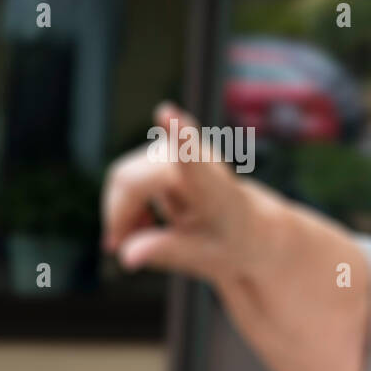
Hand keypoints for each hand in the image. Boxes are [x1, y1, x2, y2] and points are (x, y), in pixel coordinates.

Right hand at [101, 102, 261, 284]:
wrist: (252, 228)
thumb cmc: (234, 243)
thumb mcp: (206, 258)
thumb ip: (166, 252)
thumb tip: (125, 257)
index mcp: (219, 193)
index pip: (195, 162)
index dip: (179, 137)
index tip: (168, 112)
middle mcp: (200, 162)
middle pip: (131, 179)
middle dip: (118, 214)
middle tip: (119, 251)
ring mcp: (181, 152)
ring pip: (124, 177)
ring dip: (123, 211)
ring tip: (141, 242)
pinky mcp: (166, 151)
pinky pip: (127, 177)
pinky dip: (127, 204)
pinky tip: (143, 226)